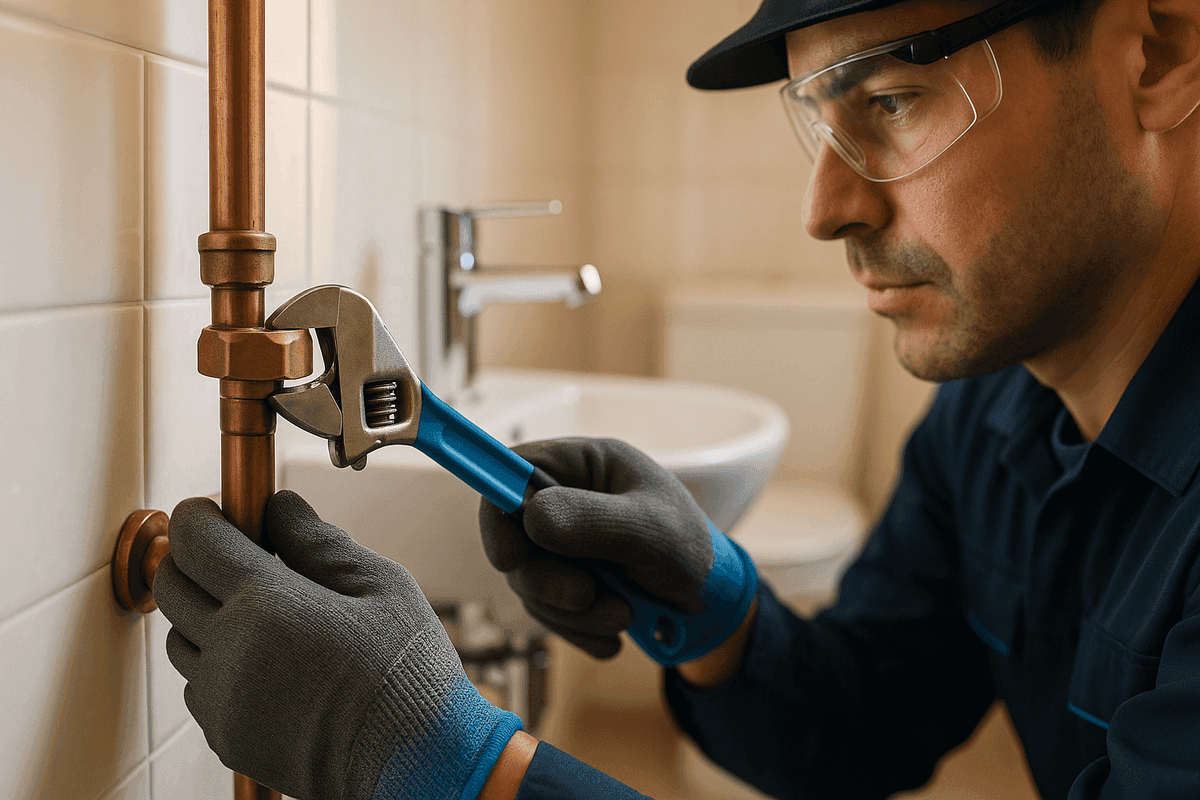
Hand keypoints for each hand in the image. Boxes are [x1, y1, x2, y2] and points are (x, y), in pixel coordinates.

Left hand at [154, 491, 522, 799]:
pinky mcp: (227, 738)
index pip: (193, 541)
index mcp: (268, 604)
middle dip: (195, 559)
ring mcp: (222, 701)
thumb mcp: (382, 585)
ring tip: (264, 613)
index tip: (219, 512)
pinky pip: (199, 686)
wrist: (416, 762)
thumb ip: (320, 541)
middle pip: (171, 585)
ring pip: (179, 638)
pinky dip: (219, 663)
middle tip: (240, 556)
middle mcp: (230, 652)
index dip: (200, 517)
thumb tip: (278, 507)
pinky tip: (272, 660)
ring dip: (205, 614)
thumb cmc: (407, 671)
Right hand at [479, 438, 755, 661]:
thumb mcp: (652, 530)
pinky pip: (546, 612)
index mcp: (583, 465)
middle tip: (587, 597)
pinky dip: (577, 629)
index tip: (511, 557)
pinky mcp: (562, 581)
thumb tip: (530, 516)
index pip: (510, 472)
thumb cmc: (689, 547)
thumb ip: (593, 520)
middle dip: (546, 580)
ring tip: (624, 615)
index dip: (497, 511)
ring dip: (571, 612)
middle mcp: (563, 499)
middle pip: (512, 537)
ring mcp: (559, 543)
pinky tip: (614, 634)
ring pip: (528, 583)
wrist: (709, 600)